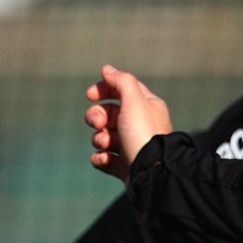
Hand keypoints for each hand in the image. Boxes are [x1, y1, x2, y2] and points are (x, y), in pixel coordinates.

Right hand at [84, 64, 172, 181]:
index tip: (90, 95)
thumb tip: (107, 69)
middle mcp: (140, 125)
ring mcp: (132, 146)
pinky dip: (101, 158)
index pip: (122, 90)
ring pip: (102, 136)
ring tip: (107, 145)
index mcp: (147, 107)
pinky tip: (107, 160)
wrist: (152, 173)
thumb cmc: (144, 134)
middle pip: (107, 113)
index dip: (104, 89)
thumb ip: (122, 82)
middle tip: (99, 123)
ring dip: (99, 138)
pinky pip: (103, 158)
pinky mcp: (125, 166)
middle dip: (96, 116)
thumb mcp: (135, 102)